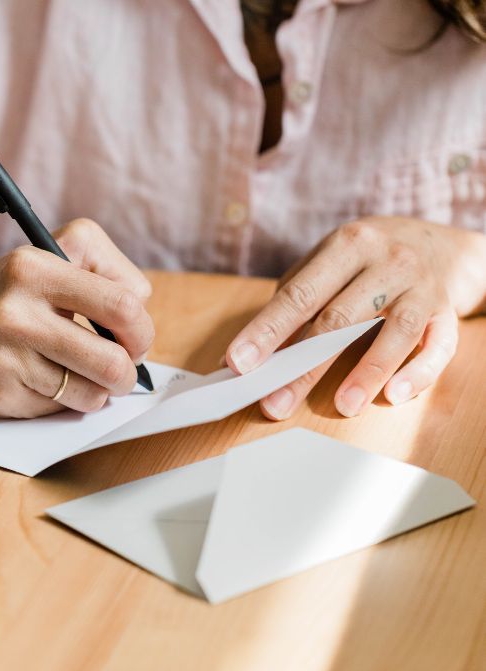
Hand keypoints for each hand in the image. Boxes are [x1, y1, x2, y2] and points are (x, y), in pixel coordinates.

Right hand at [0, 218, 154, 417]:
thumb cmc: (12, 287)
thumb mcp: (56, 251)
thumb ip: (109, 271)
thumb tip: (139, 321)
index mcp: (34, 269)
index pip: (122, 306)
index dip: (142, 329)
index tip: (135, 336)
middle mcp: (14, 315)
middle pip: (111, 363)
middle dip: (128, 371)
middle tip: (122, 366)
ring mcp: (3, 360)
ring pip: (90, 395)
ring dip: (101, 389)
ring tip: (88, 373)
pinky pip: (59, 409)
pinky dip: (66, 398)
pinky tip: (47, 378)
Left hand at [225, 217, 485, 419]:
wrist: (440, 245)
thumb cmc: (366, 261)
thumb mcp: (328, 265)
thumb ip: (293, 303)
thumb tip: (252, 354)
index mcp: (346, 245)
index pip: (299, 294)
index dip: (267, 331)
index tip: (239, 362)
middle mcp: (387, 261)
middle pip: (339, 318)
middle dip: (303, 366)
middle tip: (274, 404)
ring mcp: (422, 286)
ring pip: (395, 331)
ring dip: (366, 373)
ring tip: (342, 407)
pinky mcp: (448, 312)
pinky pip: (439, 345)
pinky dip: (419, 372)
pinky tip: (395, 394)